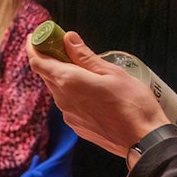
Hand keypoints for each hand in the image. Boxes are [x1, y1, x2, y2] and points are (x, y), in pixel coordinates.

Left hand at [27, 31, 165, 157]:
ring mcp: (68, 115)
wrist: (143, 140)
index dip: (34, 47)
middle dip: (49, 58)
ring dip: (62, 75)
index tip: (37, 36)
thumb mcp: (111, 72)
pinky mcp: (76, 126)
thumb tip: (68, 38)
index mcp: (68, 82)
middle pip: (47, 75)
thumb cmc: (132, 103)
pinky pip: (67, 103)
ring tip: (79, 65)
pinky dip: (71, 91)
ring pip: (58, 89)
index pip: (38, 62)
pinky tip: (88, 87)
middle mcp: (63, 100)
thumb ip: (85, 56)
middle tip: (60, 44)